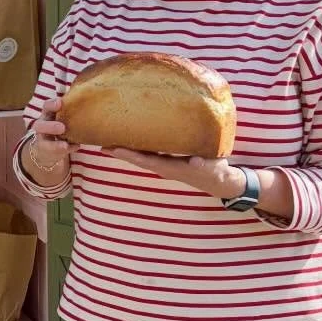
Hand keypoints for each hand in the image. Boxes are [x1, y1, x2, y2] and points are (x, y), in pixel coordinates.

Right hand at [22, 100, 70, 188]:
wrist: (47, 147)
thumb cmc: (61, 125)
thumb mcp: (64, 116)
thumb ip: (73, 109)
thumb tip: (94, 96)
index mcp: (48, 114)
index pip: (46, 107)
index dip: (52, 104)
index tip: (60, 102)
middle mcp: (42, 126)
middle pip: (40, 125)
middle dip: (51, 126)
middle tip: (62, 127)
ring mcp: (42, 140)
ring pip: (43, 142)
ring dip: (54, 143)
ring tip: (65, 144)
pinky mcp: (46, 150)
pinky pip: (54, 151)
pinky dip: (65, 149)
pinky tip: (75, 147)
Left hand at [110, 150, 245, 200]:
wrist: (219, 181)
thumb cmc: (215, 171)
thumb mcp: (212, 167)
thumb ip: (204, 164)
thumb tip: (195, 162)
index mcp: (172, 167)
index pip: (146, 160)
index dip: (130, 155)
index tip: (114, 149)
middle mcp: (164, 167)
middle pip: (138, 159)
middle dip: (120, 152)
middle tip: (102, 144)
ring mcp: (165, 164)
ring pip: (141, 157)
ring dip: (125, 150)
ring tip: (109, 140)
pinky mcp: (168, 161)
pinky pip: (149, 153)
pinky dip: (137, 147)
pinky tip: (129, 139)